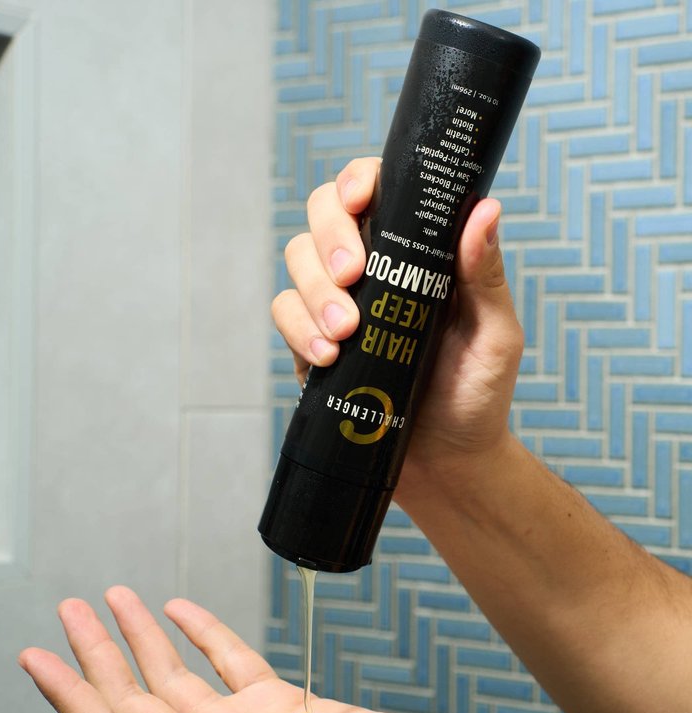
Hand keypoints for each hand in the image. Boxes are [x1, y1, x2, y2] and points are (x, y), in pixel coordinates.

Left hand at [19, 586, 511, 712]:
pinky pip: (225, 663)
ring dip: (141, 637)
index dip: (70, 696)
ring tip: (113, 597)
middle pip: (135, 699)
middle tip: (68, 607)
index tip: (36, 654)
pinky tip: (179, 609)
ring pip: (175, 676)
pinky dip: (200, 633)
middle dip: (96, 654)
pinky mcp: (274, 707)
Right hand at [272, 157, 522, 491]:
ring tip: (346, 330)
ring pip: (296, 261)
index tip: (360, 199)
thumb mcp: (494, 335)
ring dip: (314, 290)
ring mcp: (338, 305)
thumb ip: (485, 275)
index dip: (358, 181)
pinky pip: (285, 314)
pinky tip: (328, 356)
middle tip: (353, 274)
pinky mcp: (313, 342)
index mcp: (418, 254)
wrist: (444, 463)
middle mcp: (373, 270)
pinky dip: (299, 329)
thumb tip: (485, 208)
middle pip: (323, 216)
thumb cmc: (478, 396)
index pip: (379, 193)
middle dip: (329, 237)